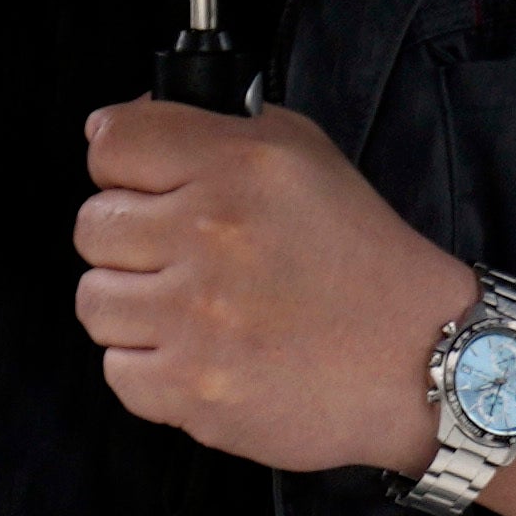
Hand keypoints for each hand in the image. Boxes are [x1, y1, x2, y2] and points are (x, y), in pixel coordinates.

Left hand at [75, 98, 466, 476]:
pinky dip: (151, 367)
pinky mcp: (192, 387)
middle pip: (92, 225)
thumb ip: (214, 129)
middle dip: (129, 242)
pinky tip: (204, 354)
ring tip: (195, 312)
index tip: (143, 187)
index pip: (111, 142)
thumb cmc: (362, 260)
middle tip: (182, 260)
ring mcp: (197, 316)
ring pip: (93, 301)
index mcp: (239, 165)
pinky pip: (117, 369)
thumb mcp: (305, 157)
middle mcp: (212, 234)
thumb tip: (112, 127)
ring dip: (135, 308)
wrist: (423, 359)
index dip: (122, 168)